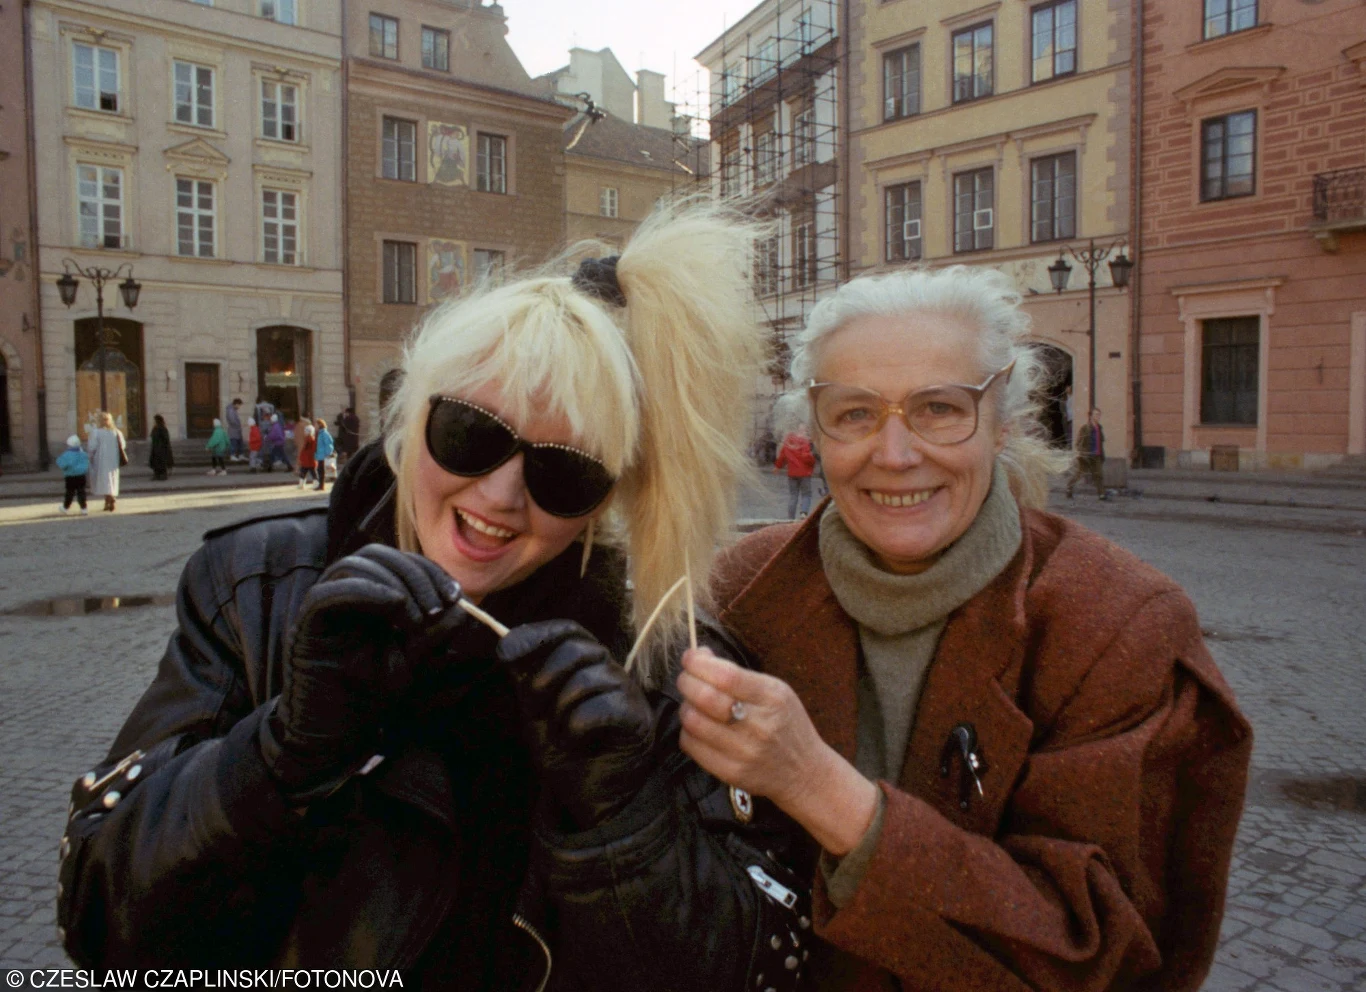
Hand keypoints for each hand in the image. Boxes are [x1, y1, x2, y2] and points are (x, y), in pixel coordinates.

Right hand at [260, 544, 467, 801]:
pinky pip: (327, 595)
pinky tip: (395, 606)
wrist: (334, 736)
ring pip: (351, 566)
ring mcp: (322, 611)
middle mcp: (343, 597)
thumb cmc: (370, 697)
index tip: (455, 596)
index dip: (429, 570)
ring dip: (394, 584)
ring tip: (417, 621)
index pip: (397, 561)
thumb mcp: (414, 663)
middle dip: (415, 575)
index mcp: (368, 598)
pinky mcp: (306, 629)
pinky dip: (365, 591)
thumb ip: (434, 635)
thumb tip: (460, 607)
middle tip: (437, 609)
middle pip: (376, 555)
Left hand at [497, 620, 655, 828]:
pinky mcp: (637, 718)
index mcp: (586, 665)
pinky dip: (579, 724)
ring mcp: (627, 692)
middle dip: (545, 678)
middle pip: (577, 648)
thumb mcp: (534, 711)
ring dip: (561, 710)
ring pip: (588, 679)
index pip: (569, 631)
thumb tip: (506, 642)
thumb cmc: (564, 753)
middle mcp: (609, 672)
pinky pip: (603, 706)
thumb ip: (525, 678)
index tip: (507, 652)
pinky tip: (576, 740)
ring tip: (561, 733)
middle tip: (537, 709)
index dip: (538, 635)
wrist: (589, 796)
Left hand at [677, 647, 877, 855]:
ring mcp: (744, 752)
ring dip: (685, 707)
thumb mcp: (776, 692)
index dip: (698, 663)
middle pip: (704, 698)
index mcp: (772, 698)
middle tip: (686, 679)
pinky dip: (687, 731)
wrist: (804, 772)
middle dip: (686, 682)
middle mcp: (759, 726)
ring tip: (693, 704)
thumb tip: (699, 657)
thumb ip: (738, 674)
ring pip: (693, 721)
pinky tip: (698, 727)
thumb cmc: (785, 724)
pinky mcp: (731, 772)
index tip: (690, 658)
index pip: (726, 676)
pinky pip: (691, 745)